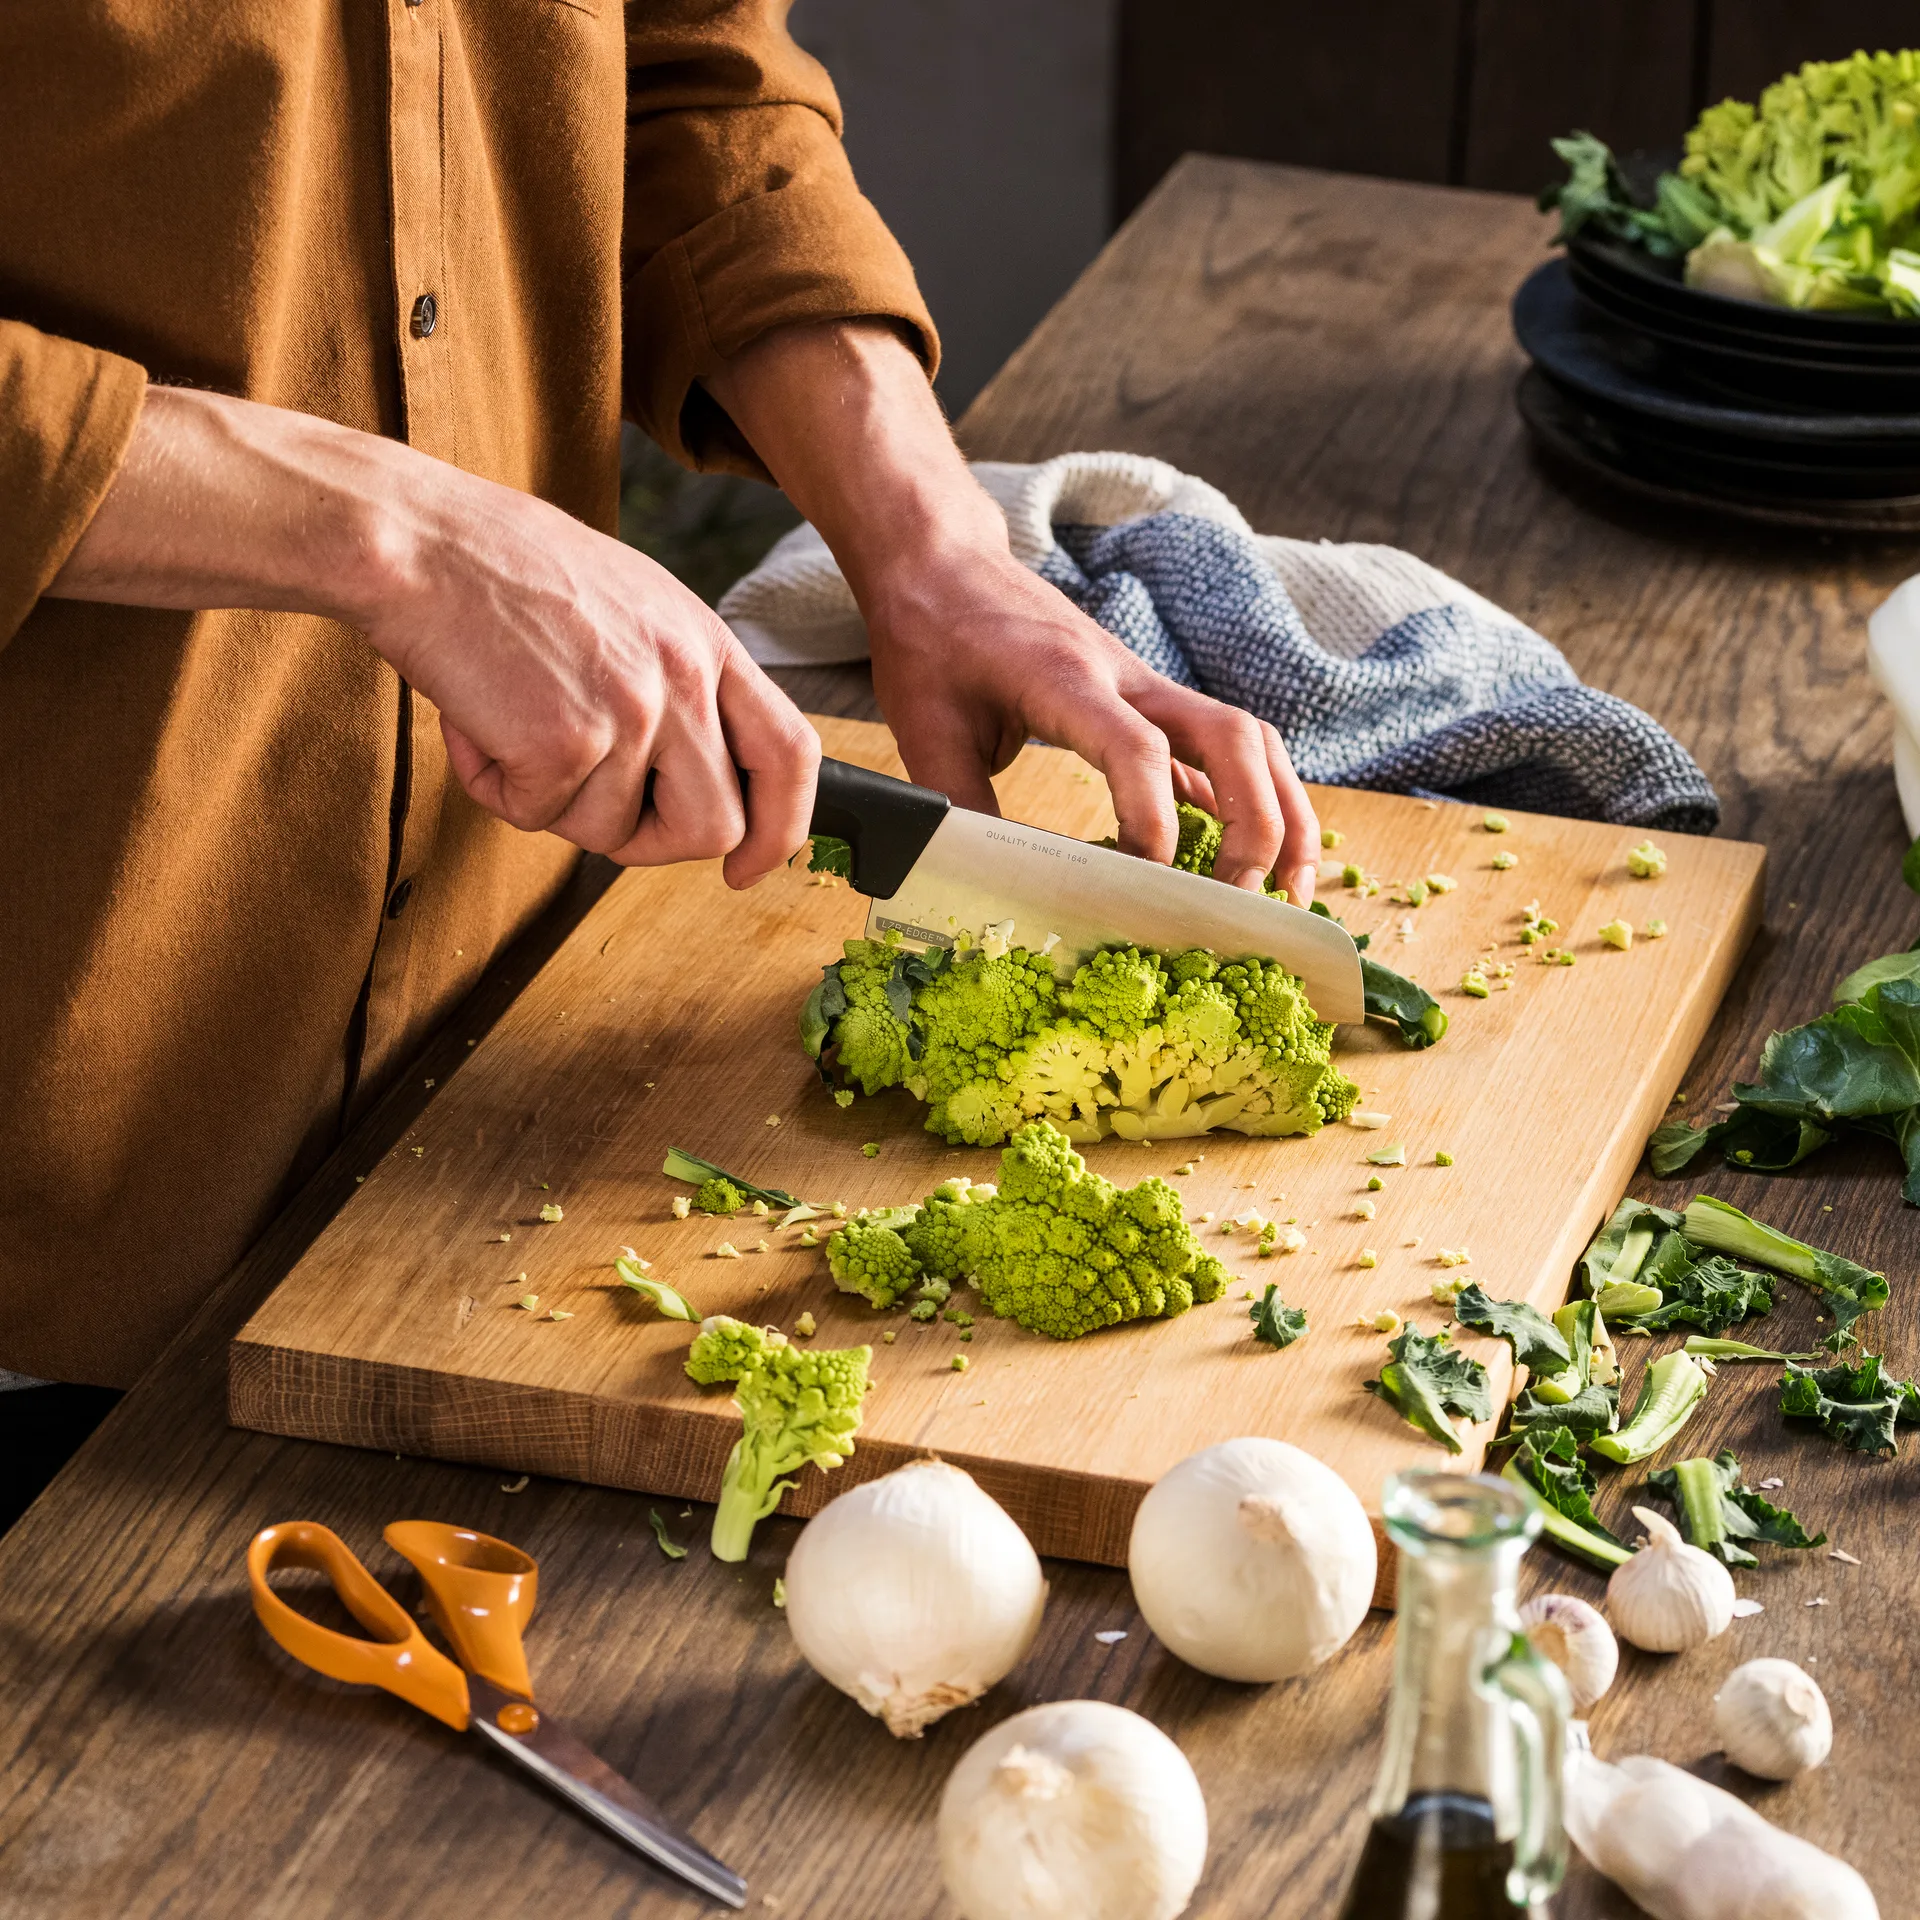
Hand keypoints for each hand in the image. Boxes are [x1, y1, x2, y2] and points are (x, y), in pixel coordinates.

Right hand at [367, 474, 816, 885]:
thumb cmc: (507, 572)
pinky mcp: (565, 742)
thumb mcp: (632, 610)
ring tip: (513, 726)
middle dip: (651, 843)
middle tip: (588, 806)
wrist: (420, 540)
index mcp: (708, 644)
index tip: (747, 866)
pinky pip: (537, 818)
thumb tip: (684, 784)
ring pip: (614, 835)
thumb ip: (675, 688)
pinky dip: (495, 788)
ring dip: (555, 805)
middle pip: (714, 825)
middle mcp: (684, 678)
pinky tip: (477, 723)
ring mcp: (630, 712)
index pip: (790, 754)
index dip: (780, 827)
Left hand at [703, 321, 1317, 902]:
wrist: (942, 563)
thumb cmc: (932, 640)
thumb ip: (960, 808)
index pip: (1137, 748)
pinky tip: (1256, 859)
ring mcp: (1149, 686)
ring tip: (1290, 888)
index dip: (1154, 818)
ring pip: (1251, 739)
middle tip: (1244, 899)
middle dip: (1257, 823)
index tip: (1152, 880)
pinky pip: (1224, 750)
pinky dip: (1253, 802)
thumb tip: (992, 884)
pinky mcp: (1151, 701)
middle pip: (1234, 737)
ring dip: (1284, 812)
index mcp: (1068, 679)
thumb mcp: (923, 730)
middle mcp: (1127, 677)